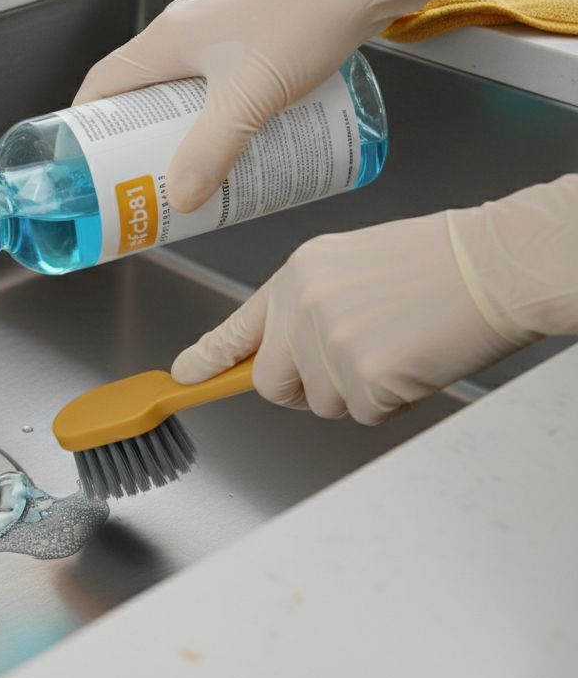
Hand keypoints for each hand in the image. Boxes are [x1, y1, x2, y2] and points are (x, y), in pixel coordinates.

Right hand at [73, 0, 503, 211]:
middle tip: (140, 183)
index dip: (85, 129)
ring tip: (187, 176)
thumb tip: (181, 199)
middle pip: (138, 96)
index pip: (101, 85)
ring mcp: (217, 37)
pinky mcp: (250, 43)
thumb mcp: (250, 99)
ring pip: (177, 95)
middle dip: (134, 144)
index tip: (85, 168)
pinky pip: (212, 90)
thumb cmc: (305, 21)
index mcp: (166, 40)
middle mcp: (184, 34)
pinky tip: (233, 148)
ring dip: (176, 135)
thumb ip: (212, 152)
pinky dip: (211, 121)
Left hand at [172, 175, 577, 423]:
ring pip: (322, 403)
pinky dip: (390, 400)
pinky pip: (363, 413)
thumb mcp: (350, 266)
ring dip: (358, 391)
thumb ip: (308, 304)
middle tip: (354, 362)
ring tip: (397, 345)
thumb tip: (285, 346)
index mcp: (296, 276)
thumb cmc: (437, 264)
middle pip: (272, 383)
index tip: (184, 377)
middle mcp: (301, 307)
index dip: (208, 358)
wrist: (494, 264)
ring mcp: (327, 343)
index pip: (239, 327)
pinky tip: (413, 360)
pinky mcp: (361, 377)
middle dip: (305, 387)